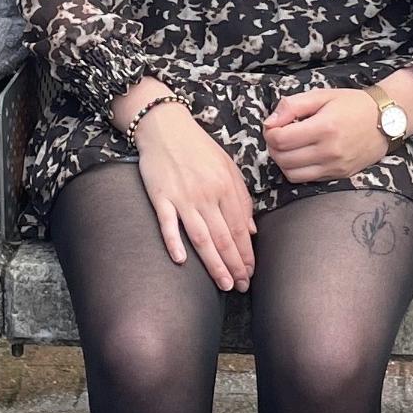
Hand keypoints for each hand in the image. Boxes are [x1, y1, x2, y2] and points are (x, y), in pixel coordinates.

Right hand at [132, 109, 256, 290]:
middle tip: (241, 286)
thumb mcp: (227, 166)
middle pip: (224, 237)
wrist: (165, 126)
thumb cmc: (198, 147)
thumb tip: (252, 230)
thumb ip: (241, 197)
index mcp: (225, 186)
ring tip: (224, 284)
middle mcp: (207, 194)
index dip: (246, 254)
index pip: (240, 228)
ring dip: (214, 263)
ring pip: (202, 237)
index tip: (250, 273)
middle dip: (235, 265)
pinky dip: (174, 242)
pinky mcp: (160, 196)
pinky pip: (168, 223)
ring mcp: (183, 196)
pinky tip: (181, 261)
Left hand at [263, 87, 392, 183]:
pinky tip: (302, 155)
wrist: (386, 120)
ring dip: (283, 161)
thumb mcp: (322, 95)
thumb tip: (270, 122)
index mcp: (324, 127)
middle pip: (282, 159)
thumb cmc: (353, 105)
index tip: (274, 125)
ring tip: (289, 146)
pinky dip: (297, 169)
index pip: (280, 140)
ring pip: (291, 173)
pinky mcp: (339, 175)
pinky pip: (307, 179)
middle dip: (273, 147)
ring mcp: (335, 166)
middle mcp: (329, 151)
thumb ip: (292, 106)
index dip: (270, 133)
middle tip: (279, 135)